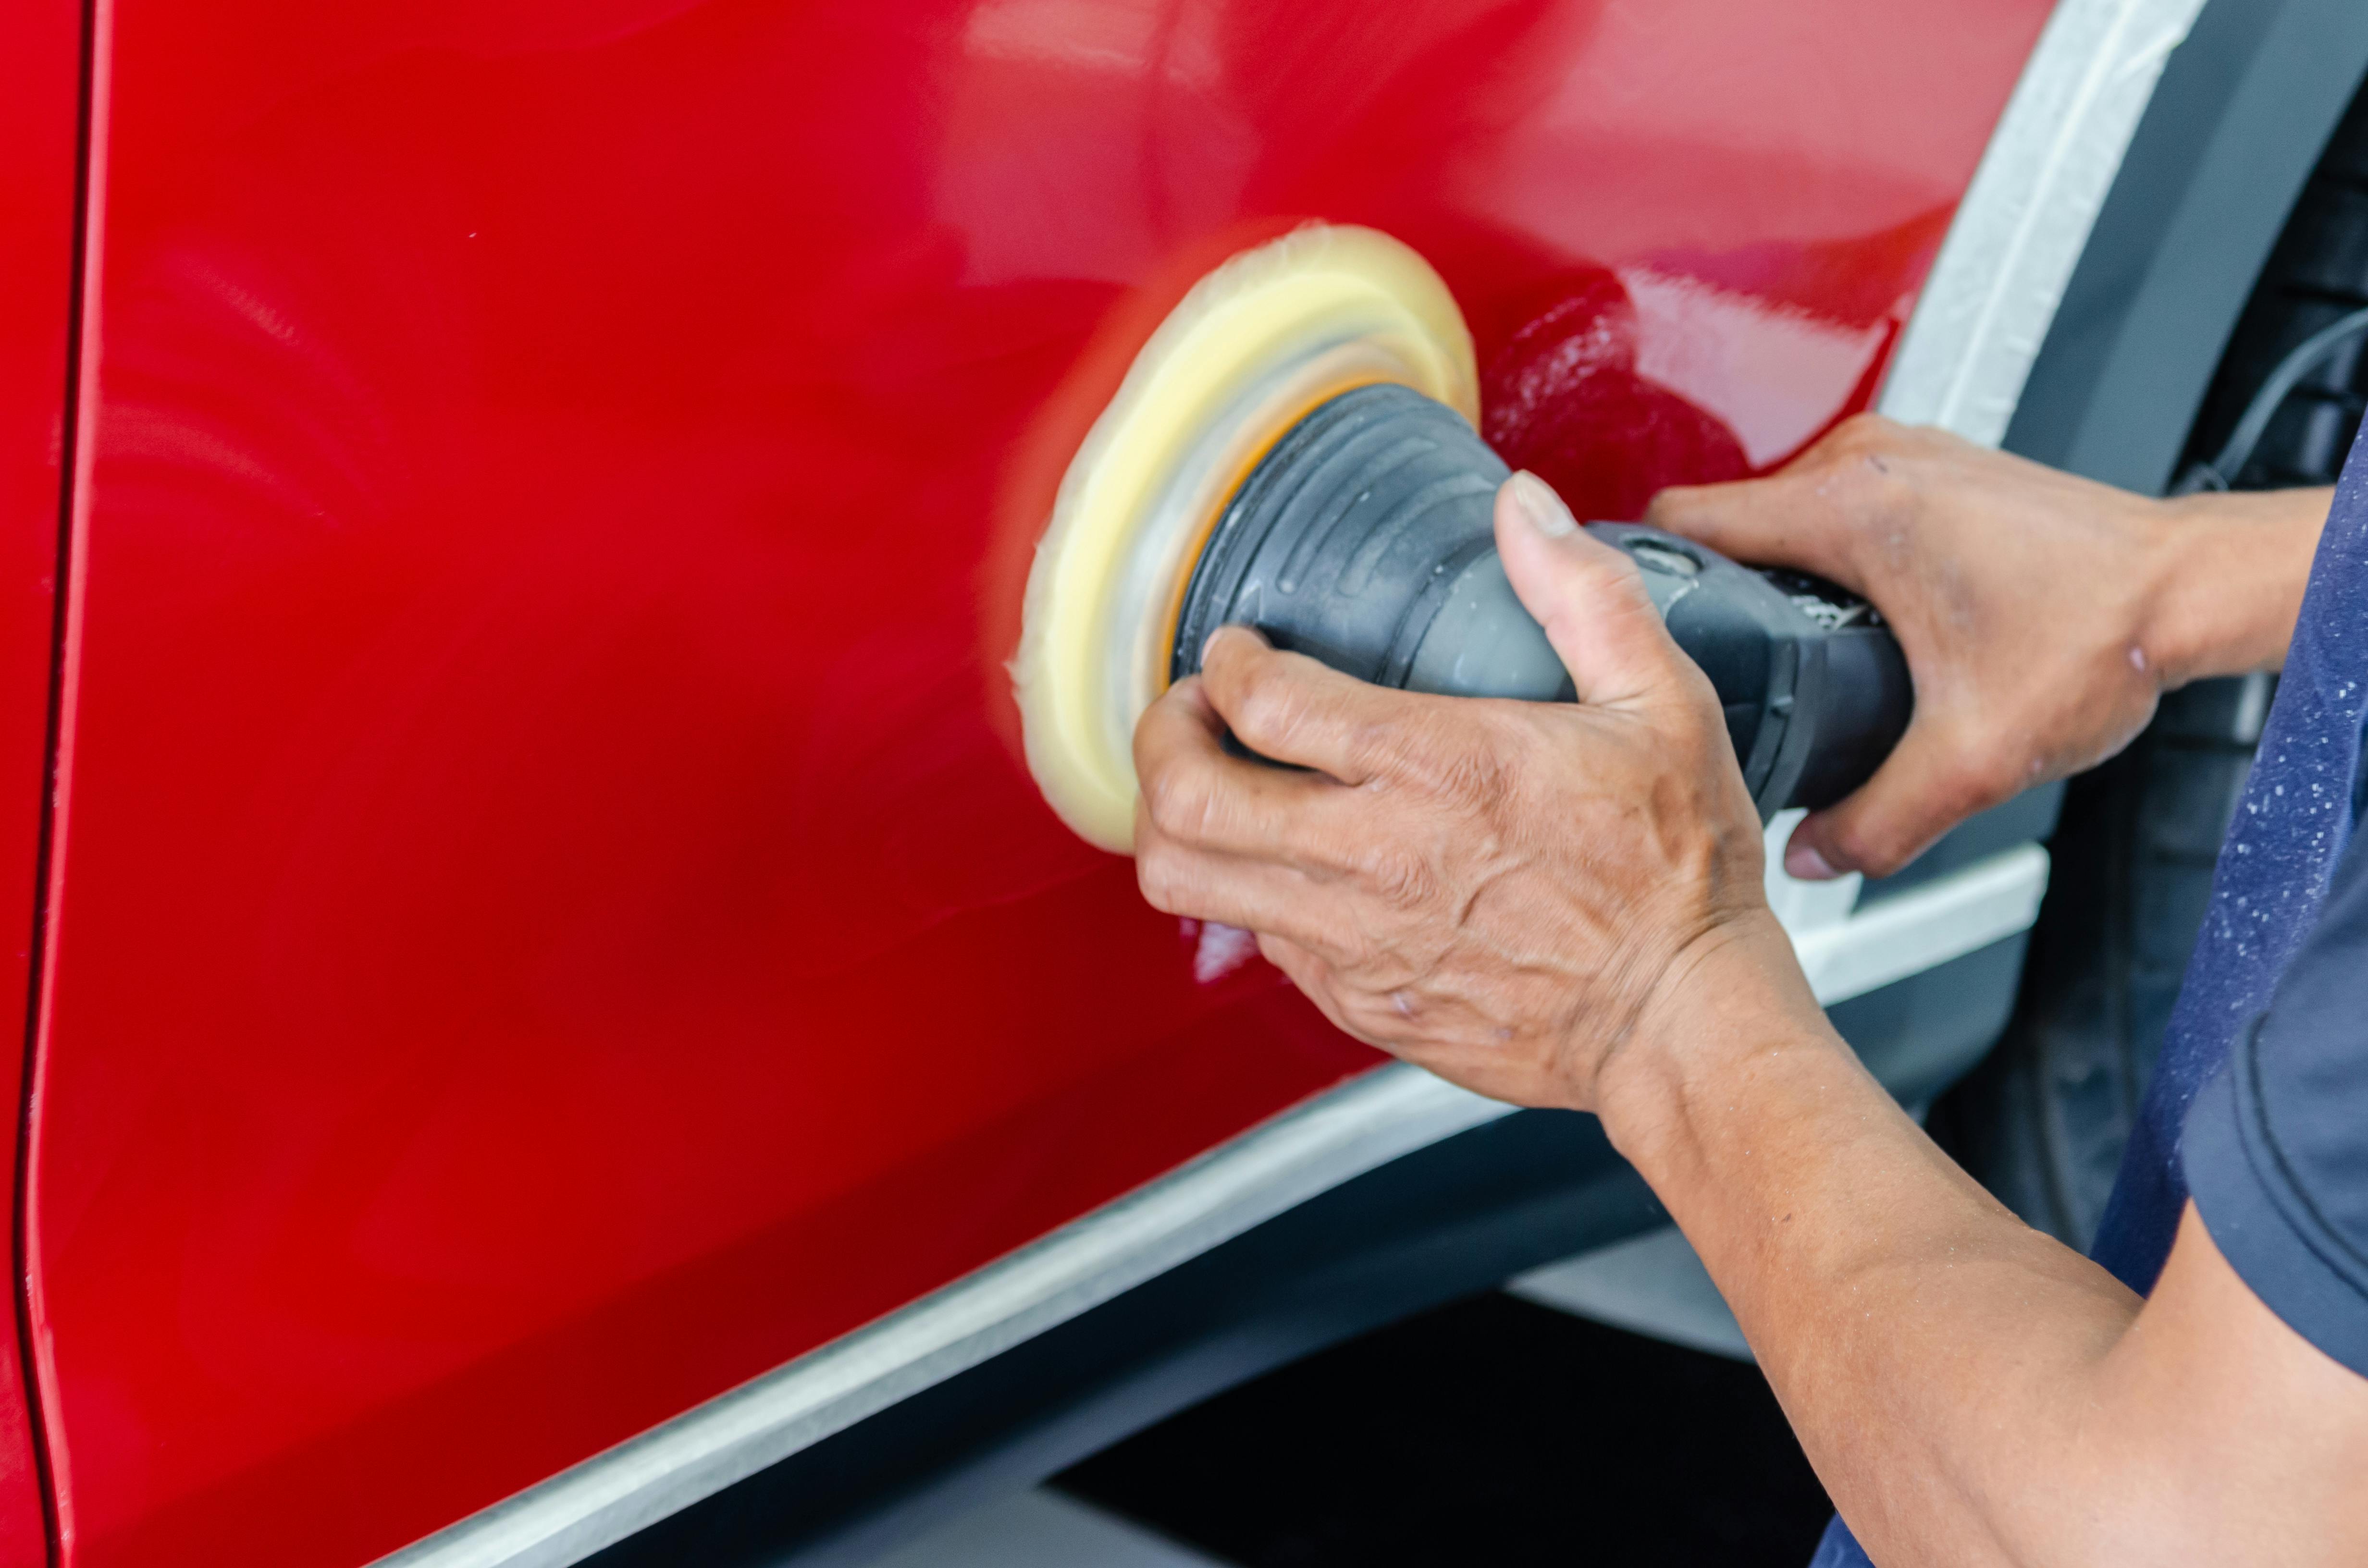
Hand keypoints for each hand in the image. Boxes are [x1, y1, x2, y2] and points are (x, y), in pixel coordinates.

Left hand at [1131, 471, 1799, 1110]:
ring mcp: (1355, 940)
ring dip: (1175, 821)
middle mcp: (1375, 857)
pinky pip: (1254, 941)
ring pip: (1188, 879)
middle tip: (1191, 713)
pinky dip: (1246, 893)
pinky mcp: (1357, 1001)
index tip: (1238, 650)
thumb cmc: (1677, 869)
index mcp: (1439, 766)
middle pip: (1185, 797)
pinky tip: (1292, 863)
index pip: (1263, 700)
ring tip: (1209, 785)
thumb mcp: (1662, 702)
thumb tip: (1523, 504)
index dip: (1227, 661)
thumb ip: (1584, 592)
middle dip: (1162, 737)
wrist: (1682, 1023)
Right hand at [1648, 415, 2244, 878]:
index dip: (1642, 581)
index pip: (1683, 520)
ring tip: (1783, 646)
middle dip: (1714, 593)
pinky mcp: (1929, 471)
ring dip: (1772, 574)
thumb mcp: (1974, 759)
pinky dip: (1823, 557)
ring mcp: (1901, 457)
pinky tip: (1850, 619)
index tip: (1631, 626)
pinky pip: (1833, 506)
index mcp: (1850, 510)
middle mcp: (1868, 463)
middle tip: (1716, 666)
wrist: (2193, 589)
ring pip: (1782, 512)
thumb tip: (1813, 857)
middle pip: (1727, 521)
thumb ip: (1877, 822)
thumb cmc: (2107, 632)